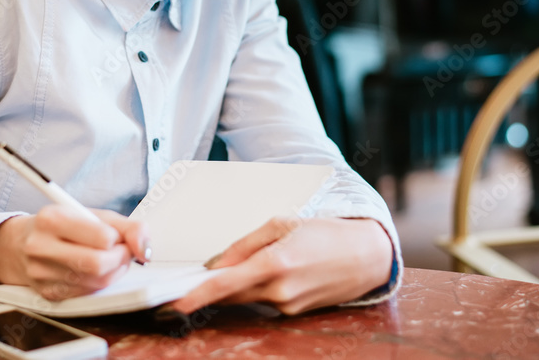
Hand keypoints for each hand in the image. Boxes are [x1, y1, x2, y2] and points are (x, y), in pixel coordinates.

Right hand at [0, 206, 149, 300]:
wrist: (19, 245)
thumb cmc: (61, 226)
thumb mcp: (92, 214)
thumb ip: (127, 226)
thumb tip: (145, 249)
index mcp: (52, 219)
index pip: (102, 238)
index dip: (120, 240)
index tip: (120, 237)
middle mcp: (42, 247)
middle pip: (98, 265)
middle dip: (121, 260)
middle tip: (123, 252)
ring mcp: (42, 273)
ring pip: (95, 283)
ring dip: (114, 272)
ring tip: (111, 259)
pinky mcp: (47, 293)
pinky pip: (86, 294)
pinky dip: (100, 283)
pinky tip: (97, 271)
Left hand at [171, 217, 392, 315]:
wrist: (365, 257)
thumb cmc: (323, 233)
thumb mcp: (282, 224)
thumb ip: (244, 244)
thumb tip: (216, 264)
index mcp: (274, 263)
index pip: (224, 284)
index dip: (196, 296)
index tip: (173, 304)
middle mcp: (279, 291)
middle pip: (230, 295)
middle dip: (210, 288)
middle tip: (192, 278)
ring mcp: (287, 306)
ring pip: (246, 299)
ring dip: (236, 286)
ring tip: (249, 264)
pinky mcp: (294, 313)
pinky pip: (263, 302)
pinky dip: (257, 290)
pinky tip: (272, 273)